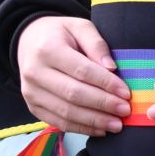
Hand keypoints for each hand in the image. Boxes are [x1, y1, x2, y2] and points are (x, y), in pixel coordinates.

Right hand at [15, 16, 128, 136]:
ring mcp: (31, 92)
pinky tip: (100, 129)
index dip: (106, 83)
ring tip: (116, 124)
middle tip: (125, 110)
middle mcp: (35, 72)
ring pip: (66, 112)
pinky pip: (59, 122)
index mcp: (48, 49)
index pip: (82, 70)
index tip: (125, 93)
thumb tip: (112, 68)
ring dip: (94, 121)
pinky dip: (81, 128)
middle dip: (103, 104)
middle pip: (74, 94)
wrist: (28, 42)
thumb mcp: (79, 26)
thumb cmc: (59, 34)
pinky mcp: (33, 107)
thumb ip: (96, 44)